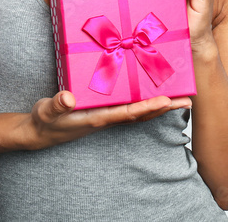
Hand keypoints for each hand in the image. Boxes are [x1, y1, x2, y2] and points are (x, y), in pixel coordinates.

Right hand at [27, 90, 191, 149]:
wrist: (39, 133)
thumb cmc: (44, 122)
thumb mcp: (47, 111)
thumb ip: (57, 104)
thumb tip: (69, 98)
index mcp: (97, 118)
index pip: (127, 113)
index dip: (147, 107)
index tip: (166, 100)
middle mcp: (106, 118)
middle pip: (141, 114)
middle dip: (164, 107)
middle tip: (188, 99)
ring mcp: (106, 116)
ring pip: (138, 111)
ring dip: (159, 105)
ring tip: (180, 97)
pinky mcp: (103, 112)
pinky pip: (129, 107)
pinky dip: (145, 102)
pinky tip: (152, 95)